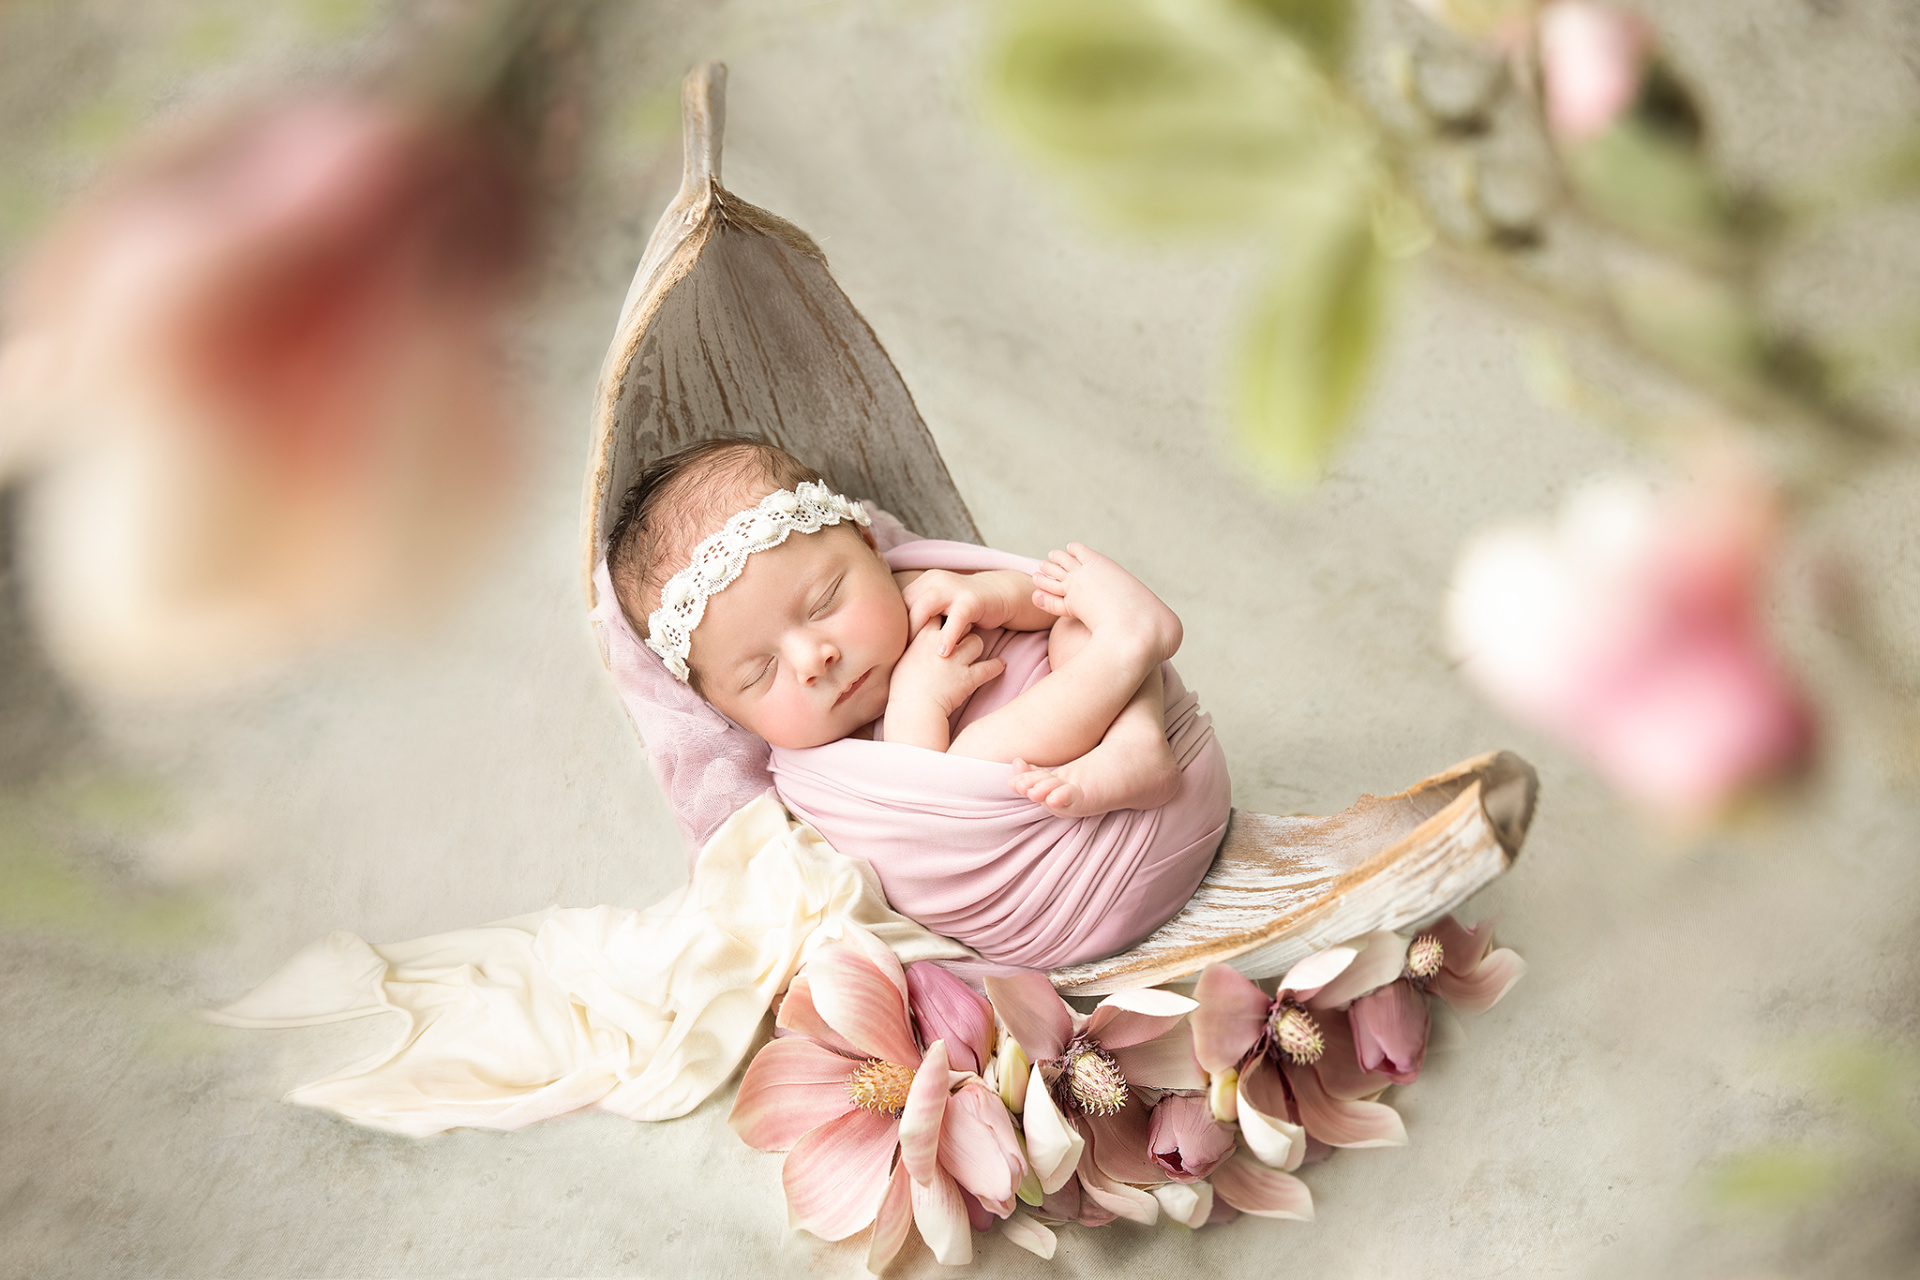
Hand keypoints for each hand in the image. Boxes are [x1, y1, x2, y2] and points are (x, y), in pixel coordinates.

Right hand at [889, 621, 1005, 720]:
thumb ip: (911, 648)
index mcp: (923, 638)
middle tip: (966, 631)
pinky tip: (1001, 665)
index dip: (944, 616)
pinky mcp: (969, 678)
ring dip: (977, 646)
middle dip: (964, 626)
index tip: (948, 619)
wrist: (913, 710)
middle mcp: (942, 645)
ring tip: (977, 651)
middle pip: (960, 623)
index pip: (937, 614)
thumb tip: (913, 644)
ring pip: (977, 642)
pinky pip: (989, 667)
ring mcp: (957, 661)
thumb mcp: (901, 661)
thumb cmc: (902, 689)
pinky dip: (996, 666)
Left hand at [901, 570, 1025, 656]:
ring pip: (925, 608)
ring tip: (912, 655)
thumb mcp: (940, 608)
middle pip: (907, 605)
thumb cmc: (965, 609)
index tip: (890, 649)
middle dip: (901, 630)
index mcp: (923, 582)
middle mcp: (934, 581)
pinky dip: (948, 636)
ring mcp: (952, 588)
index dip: (895, 626)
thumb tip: (896, 639)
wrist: (999, 595)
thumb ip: (921, 617)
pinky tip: (943, 653)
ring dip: (917, 632)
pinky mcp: (970, 600)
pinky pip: (956, 618)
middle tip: (896, 656)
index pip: (900, 604)